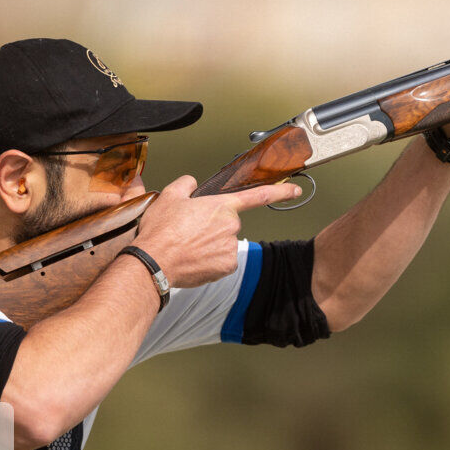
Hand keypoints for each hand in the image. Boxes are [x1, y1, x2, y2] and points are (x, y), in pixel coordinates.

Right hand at [132, 176, 299, 287]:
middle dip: (213, 227)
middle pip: (229, 224)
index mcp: (221, 206)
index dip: (280, 191)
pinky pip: (223, 261)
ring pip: (225, 243)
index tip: (294, 190)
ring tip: (188, 247)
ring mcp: (231, 247)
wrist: (155, 262)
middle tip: (190, 232)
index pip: (257, 195)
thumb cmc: (161, 231)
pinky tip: (195, 259)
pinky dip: (211, 261)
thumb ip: (186, 184)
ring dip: (211, 245)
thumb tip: (192, 183)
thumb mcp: (169, 197)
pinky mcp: (227, 267)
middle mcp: (231, 226)